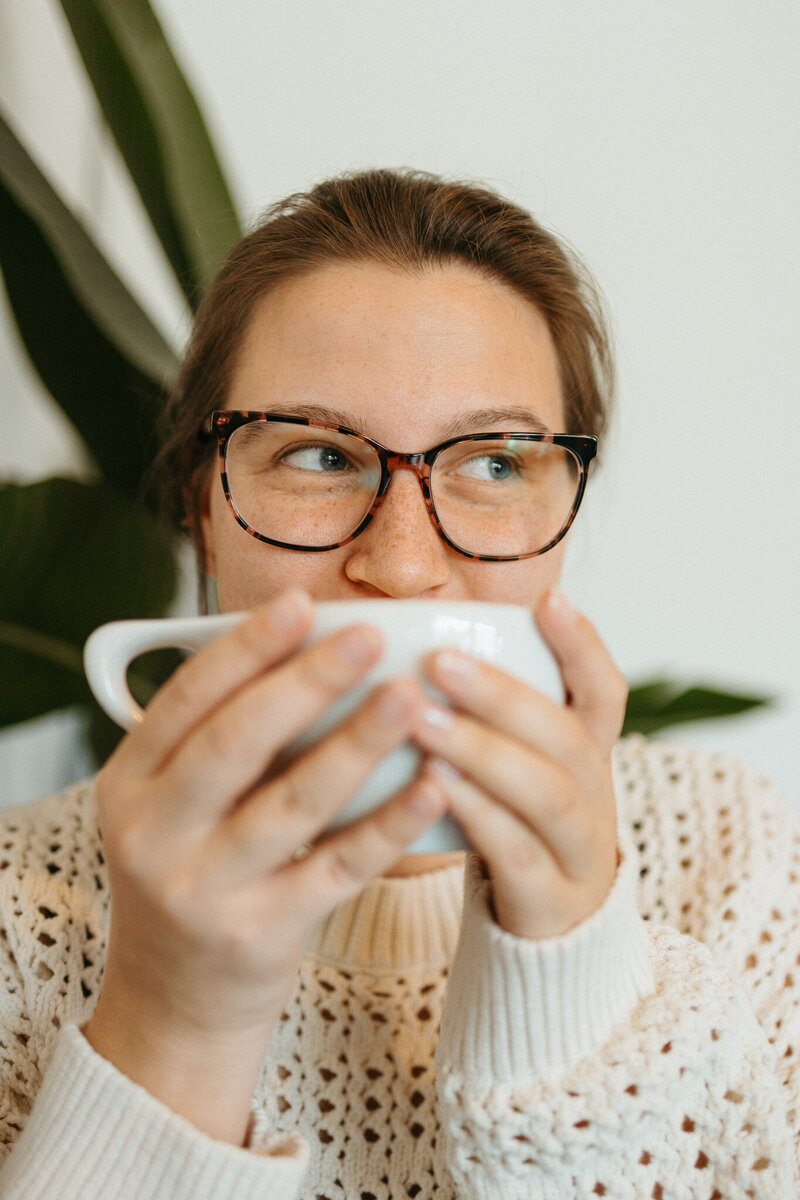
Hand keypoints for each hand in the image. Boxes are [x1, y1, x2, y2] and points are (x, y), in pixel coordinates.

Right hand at [83, 589, 446, 1141]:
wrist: (173, 999)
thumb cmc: (192, 871)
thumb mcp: (170, 804)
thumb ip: (218, 739)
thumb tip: (307, 651)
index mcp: (130, 782)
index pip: (188, 698)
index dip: (247, 648)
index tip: (303, 604)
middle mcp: (155, 833)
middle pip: (238, 742)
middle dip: (307, 681)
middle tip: (370, 635)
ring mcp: (205, 889)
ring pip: (294, 802)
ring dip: (357, 742)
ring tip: (410, 695)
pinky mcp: (261, 933)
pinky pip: (338, 868)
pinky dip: (388, 823)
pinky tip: (431, 784)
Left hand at [411, 588, 625, 940]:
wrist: (544, 938)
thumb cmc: (511, 828)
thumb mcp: (517, 768)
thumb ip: (489, 716)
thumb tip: (412, 641)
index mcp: (590, 754)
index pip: (604, 690)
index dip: (582, 645)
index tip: (548, 598)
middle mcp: (597, 796)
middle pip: (567, 736)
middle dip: (503, 695)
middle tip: (441, 661)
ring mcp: (580, 851)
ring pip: (547, 793)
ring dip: (484, 749)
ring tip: (423, 720)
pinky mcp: (551, 900)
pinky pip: (518, 852)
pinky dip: (478, 812)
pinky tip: (434, 783)